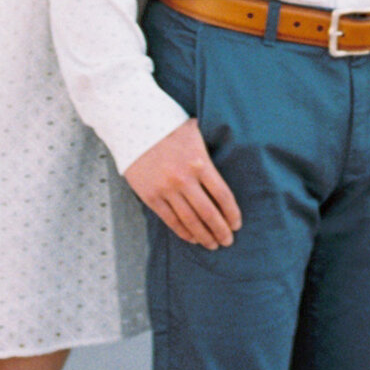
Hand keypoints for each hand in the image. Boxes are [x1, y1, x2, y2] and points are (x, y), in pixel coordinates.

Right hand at [125, 117, 239, 249]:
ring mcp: (166, 189)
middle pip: (209, 213)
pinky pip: (170, 220)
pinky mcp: (150, 196)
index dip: (232, 213)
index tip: (237, 224)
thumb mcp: (195, 131)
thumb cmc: (168, 126)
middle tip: (228, 241)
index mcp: (200, 163)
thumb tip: (230, 150)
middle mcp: (184, 179)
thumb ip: (209, 148)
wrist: (133, 126)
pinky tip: (192, 238)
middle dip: (221, 231)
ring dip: (204, 236)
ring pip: (190, 221)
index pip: (223, 195)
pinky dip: (183, 232)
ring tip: (212, 244)